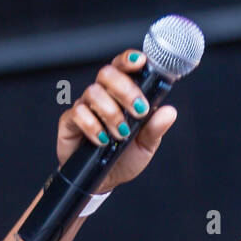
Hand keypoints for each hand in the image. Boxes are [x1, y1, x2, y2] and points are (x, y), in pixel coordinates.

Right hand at [56, 49, 178, 193]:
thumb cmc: (124, 158)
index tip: (141, 62)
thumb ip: (155, 128)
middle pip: (107, 73)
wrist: (104, 181)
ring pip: (93, 92)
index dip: (129, 60)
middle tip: (139, 110)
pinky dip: (93, 127)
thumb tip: (170, 112)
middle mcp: (103, 96)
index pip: (123, 68)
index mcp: (122, 95)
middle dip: (125, 89)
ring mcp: (85, 106)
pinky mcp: (70, 121)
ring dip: (112, 113)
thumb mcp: (145, 146)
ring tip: (121, 134)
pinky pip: (78, 113)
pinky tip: (103, 140)